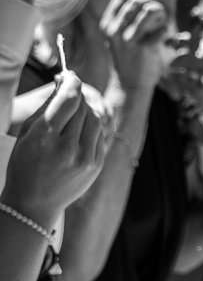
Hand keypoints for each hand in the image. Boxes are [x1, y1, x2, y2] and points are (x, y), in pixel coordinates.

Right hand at [3, 72, 108, 221]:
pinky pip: (100, 136)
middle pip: (83, 108)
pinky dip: (92, 126)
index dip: (72, 83)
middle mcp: (68, 148)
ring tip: (75, 108)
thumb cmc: (24, 165)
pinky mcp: (96, 166)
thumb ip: (47, 107)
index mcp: (45, 138)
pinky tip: (81, 126)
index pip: (69, 99)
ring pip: (95, 120)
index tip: (70, 76)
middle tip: (71, 89)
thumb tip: (63, 83)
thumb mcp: (27, 134)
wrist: (34, 203)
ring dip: (87, 109)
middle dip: (78, 95)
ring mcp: (85, 159)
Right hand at [98, 0, 177, 92]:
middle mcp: (113, 29)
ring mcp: (127, 39)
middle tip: (162, 12)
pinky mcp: (142, 49)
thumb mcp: (126, 33)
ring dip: (161, 15)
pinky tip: (162, 40)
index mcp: (108, 22)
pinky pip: (161, 30)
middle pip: (136, 1)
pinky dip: (166, 32)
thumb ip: (135, 15)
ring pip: (149, 11)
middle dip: (153, 2)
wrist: (131, 84)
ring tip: (162, 25)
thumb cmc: (133, 55)